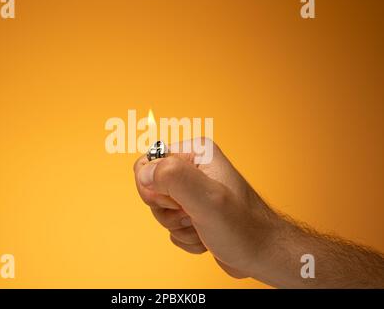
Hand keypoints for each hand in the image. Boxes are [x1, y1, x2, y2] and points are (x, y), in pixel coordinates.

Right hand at [133, 138, 280, 278]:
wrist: (263, 255)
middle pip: (151, 189)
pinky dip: (186, 237)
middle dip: (169, 212)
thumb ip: (174, 178)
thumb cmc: (244, 228)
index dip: (154, 188)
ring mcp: (193, 191)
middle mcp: (194, 169)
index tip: (178, 201)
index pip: (148, 163)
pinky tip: (206, 237)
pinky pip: (172, 226)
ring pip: (160, 211)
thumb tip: (144, 171)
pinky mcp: (194, 211)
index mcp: (196, 153)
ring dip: (179, 228)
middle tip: (193, 216)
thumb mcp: (208, 200)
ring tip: (203, 227)